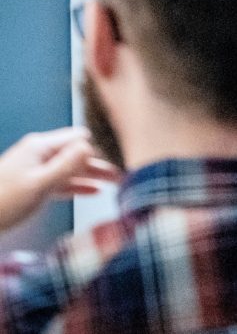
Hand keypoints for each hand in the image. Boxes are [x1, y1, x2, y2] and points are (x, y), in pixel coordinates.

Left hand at [0, 127, 120, 232]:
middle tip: (121, 174)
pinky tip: (93, 191)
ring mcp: (37, 168)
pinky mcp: (35, 183)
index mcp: (41, 147)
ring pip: (71, 169)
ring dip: (91, 175)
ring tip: (114, 184)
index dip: (96, 148)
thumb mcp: (39, 184)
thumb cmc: (5, 202)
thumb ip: (66, 165)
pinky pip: (61, 181)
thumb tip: (89, 144)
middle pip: (76, 154)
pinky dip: (77, 185)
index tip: (115, 158)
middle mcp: (41, 153)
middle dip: (99, 163)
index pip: (77, 138)